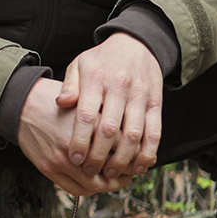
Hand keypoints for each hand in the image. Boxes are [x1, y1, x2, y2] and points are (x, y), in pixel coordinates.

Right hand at [15, 79, 136, 197]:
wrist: (22, 104)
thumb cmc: (55, 101)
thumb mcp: (86, 101)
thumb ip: (107, 118)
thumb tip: (132, 136)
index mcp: (90, 123)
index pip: (122, 148)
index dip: (135, 156)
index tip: (141, 158)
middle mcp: (77, 143)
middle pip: (110, 170)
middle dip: (124, 174)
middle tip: (131, 173)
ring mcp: (61, 159)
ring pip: (93, 185)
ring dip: (108, 186)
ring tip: (114, 180)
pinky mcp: (49, 167)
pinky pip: (74, 189)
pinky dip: (88, 190)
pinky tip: (94, 183)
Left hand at [55, 32, 163, 179]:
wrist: (136, 43)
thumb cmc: (102, 60)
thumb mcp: (80, 64)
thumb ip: (69, 85)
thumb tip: (60, 103)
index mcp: (96, 79)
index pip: (86, 115)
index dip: (80, 140)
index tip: (73, 158)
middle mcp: (119, 88)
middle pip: (109, 129)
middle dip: (99, 155)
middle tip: (90, 171)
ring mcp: (140, 96)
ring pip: (133, 134)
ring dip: (123, 159)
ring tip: (111, 173)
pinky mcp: (155, 103)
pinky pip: (154, 131)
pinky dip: (148, 152)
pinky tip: (138, 167)